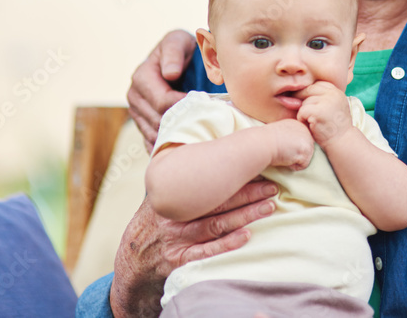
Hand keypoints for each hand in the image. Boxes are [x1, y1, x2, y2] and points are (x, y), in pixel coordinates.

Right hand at [111, 180, 277, 317]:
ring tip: (268, 207)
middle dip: (247, 194)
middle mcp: (174, 216)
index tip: (258, 167)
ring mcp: (176, 240)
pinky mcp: (179, 261)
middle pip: (216, 203)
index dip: (235, 176)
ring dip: (245, 216)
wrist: (135, 257)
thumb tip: (210, 146)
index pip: (208, 183)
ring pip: (215, 226)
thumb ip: (183, 175)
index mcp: (173, 195)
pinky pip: (206, 252)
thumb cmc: (158, 219)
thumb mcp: (163, 193)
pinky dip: (227, 244)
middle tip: (272, 187)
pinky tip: (246, 236)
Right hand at [127, 30, 195, 150]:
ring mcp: (137, 113)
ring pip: (155, 135)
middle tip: (207, 125)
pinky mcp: (143, 124)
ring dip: (176, 137)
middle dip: (183, 123)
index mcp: (142, 77)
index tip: (206, 107)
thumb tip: (170, 73)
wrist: (176, 57)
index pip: (162, 102)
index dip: (185, 107)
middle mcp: (135, 97)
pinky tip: (185, 145)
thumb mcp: (177, 41)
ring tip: (199, 136)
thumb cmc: (180, 48)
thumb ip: (173, 54)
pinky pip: (152, 142)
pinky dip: (168, 145)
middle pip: (158, 121)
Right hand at [266, 119, 314, 170]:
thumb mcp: (280, 132)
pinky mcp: (306, 150)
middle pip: (306, 149)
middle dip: (295, 154)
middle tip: (283, 150)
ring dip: (294, 160)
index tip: (281, 145)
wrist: (263, 143)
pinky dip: (293, 166)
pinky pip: (303, 165)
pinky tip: (285, 158)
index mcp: (298, 124)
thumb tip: (293, 147)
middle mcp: (305, 130)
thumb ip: (289, 136)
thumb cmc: (266, 140)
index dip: (291, 148)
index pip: (301, 142)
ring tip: (284, 153)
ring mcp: (307, 140)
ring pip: (305, 157)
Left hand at [295, 81, 352, 145]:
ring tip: (313, 121)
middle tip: (306, 114)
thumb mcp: (332, 106)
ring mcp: (327, 101)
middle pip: (308, 90)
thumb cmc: (334, 125)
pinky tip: (310, 125)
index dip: (309, 94)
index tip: (309, 105)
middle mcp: (333, 93)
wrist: (342, 142)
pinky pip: (302, 110)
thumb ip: (320, 96)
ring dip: (304, 112)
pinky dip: (302, 119)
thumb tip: (295, 91)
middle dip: (302, 101)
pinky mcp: (319, 111)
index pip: (316, 85)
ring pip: (304, 101)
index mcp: (336, 90)